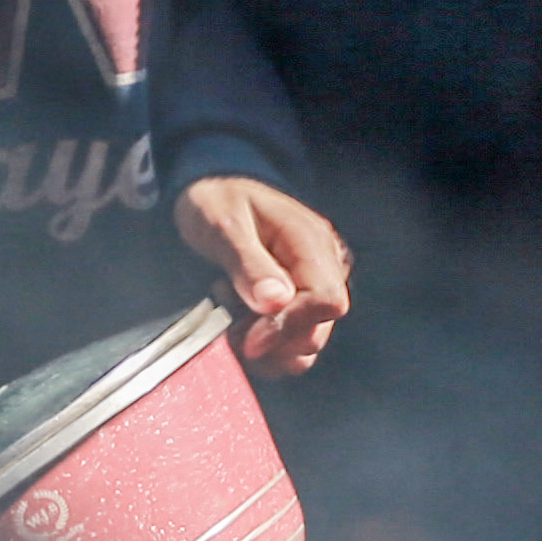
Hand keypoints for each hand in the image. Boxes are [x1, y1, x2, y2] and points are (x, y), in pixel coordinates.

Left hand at [175, 176, 353, 377]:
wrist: (215, 191)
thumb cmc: (218, 201)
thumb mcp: (222, 224)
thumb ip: (248, 263)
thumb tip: (276, 303)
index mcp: (312, 242)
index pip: (326, 300)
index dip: (288, 327)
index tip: (247, 338)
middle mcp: (326, 267)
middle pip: (317, 331)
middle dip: (269, 339)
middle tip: (227, 314)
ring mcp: (316, 287)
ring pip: (305, 346)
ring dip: (264, 346)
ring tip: (231, 312)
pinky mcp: (303, 304)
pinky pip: (293, 346)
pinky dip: (266, 349)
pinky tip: (240, 323)